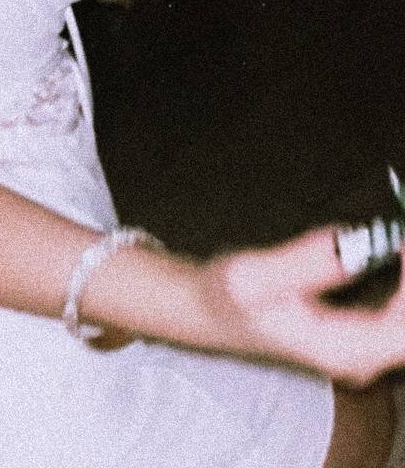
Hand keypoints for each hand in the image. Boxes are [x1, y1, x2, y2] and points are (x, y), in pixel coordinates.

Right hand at [202, 225, 404, 386]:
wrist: (207, 312)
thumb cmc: (226, 296)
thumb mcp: (254, 275)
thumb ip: (304, 262)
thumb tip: (352, 242)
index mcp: (339, 350)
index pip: (402, 329)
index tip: (402, 242)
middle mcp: (358, 357)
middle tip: (400, 234)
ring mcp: (359, 349)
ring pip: (403, 322)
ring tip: (398, 239)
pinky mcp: (356, 335)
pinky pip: (396, 315)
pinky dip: (401, 284)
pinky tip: (395, 251)